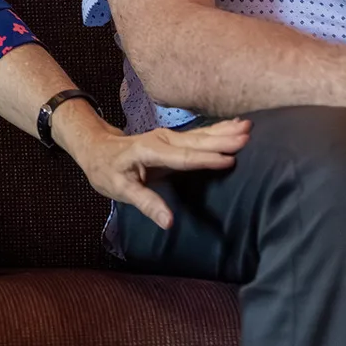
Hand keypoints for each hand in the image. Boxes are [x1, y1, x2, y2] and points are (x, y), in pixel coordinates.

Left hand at [56, 106, 250, 229]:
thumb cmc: (107, 170)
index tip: (229, 159)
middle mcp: (162, 140)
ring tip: (248, 127)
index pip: (182, 157)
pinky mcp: (175, 138)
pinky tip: (235, 124)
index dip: (205, 159)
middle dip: (222, 139)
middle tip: (248, 137)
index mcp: (150, 151)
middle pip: (196, 142)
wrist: (98, 147)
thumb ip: (146, 203)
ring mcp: (169, 136)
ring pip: (201, 135)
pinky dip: (219, 129)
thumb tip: (169, 222)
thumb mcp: (120, 190)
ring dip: (225, 131)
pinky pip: (200, 134)